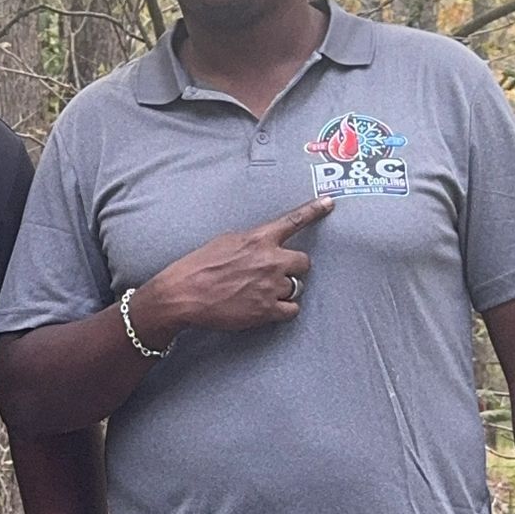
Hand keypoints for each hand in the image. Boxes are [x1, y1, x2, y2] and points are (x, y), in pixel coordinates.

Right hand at [140, 198, 332, 338]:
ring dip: (283, 289)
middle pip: (304, 261)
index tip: (330, 203)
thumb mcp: (225, 240)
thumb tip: (263, 244)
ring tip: (260, 291)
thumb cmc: (200, 265)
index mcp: (259, 238)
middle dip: (293, 267)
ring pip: (296, 287)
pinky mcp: (268, 310)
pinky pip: (292, 309)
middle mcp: (270, 260)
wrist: (184, 293)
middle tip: (274, 272)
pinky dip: (282, 309)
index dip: (314, 210)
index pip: (293, 221)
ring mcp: (271, 286)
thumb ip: (251, 241)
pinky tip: (266, 306)